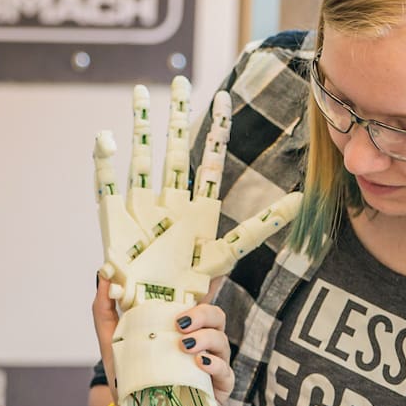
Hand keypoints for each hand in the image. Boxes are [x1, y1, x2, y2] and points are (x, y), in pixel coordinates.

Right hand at [93, 78, 299, 313]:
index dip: (216, 130)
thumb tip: (302, 200)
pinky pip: (106, 190)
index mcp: (197, 213)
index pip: (209, 161)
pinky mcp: (115, 228)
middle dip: (176, 114)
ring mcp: (141, 213)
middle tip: (179, 79)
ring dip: (141, 127)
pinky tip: (104, 137)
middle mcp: (168, 207)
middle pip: (173, 151)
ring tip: (141, 92)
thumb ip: (259, 230)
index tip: (223, 96)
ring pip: (141, 160)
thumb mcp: (226, 260)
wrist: (155, 326)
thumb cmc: (187, 300)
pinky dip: (104, 165)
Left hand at [93, 275, 232, 397]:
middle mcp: (202, 340)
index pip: (200, 300)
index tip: (192, 283)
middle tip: (180, 323)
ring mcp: (213, 363)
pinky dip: (214, 364)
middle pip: (216, 316)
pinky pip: (225, 371)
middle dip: (202, 314)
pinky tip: (199, 363)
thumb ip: (104, 309)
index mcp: (182, 326)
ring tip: (184, 345)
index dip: (206, 286)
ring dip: (205, 338)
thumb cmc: (129, 374)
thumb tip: (103, 277)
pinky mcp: (218, 387)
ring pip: (222, 340)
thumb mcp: (113, 340)